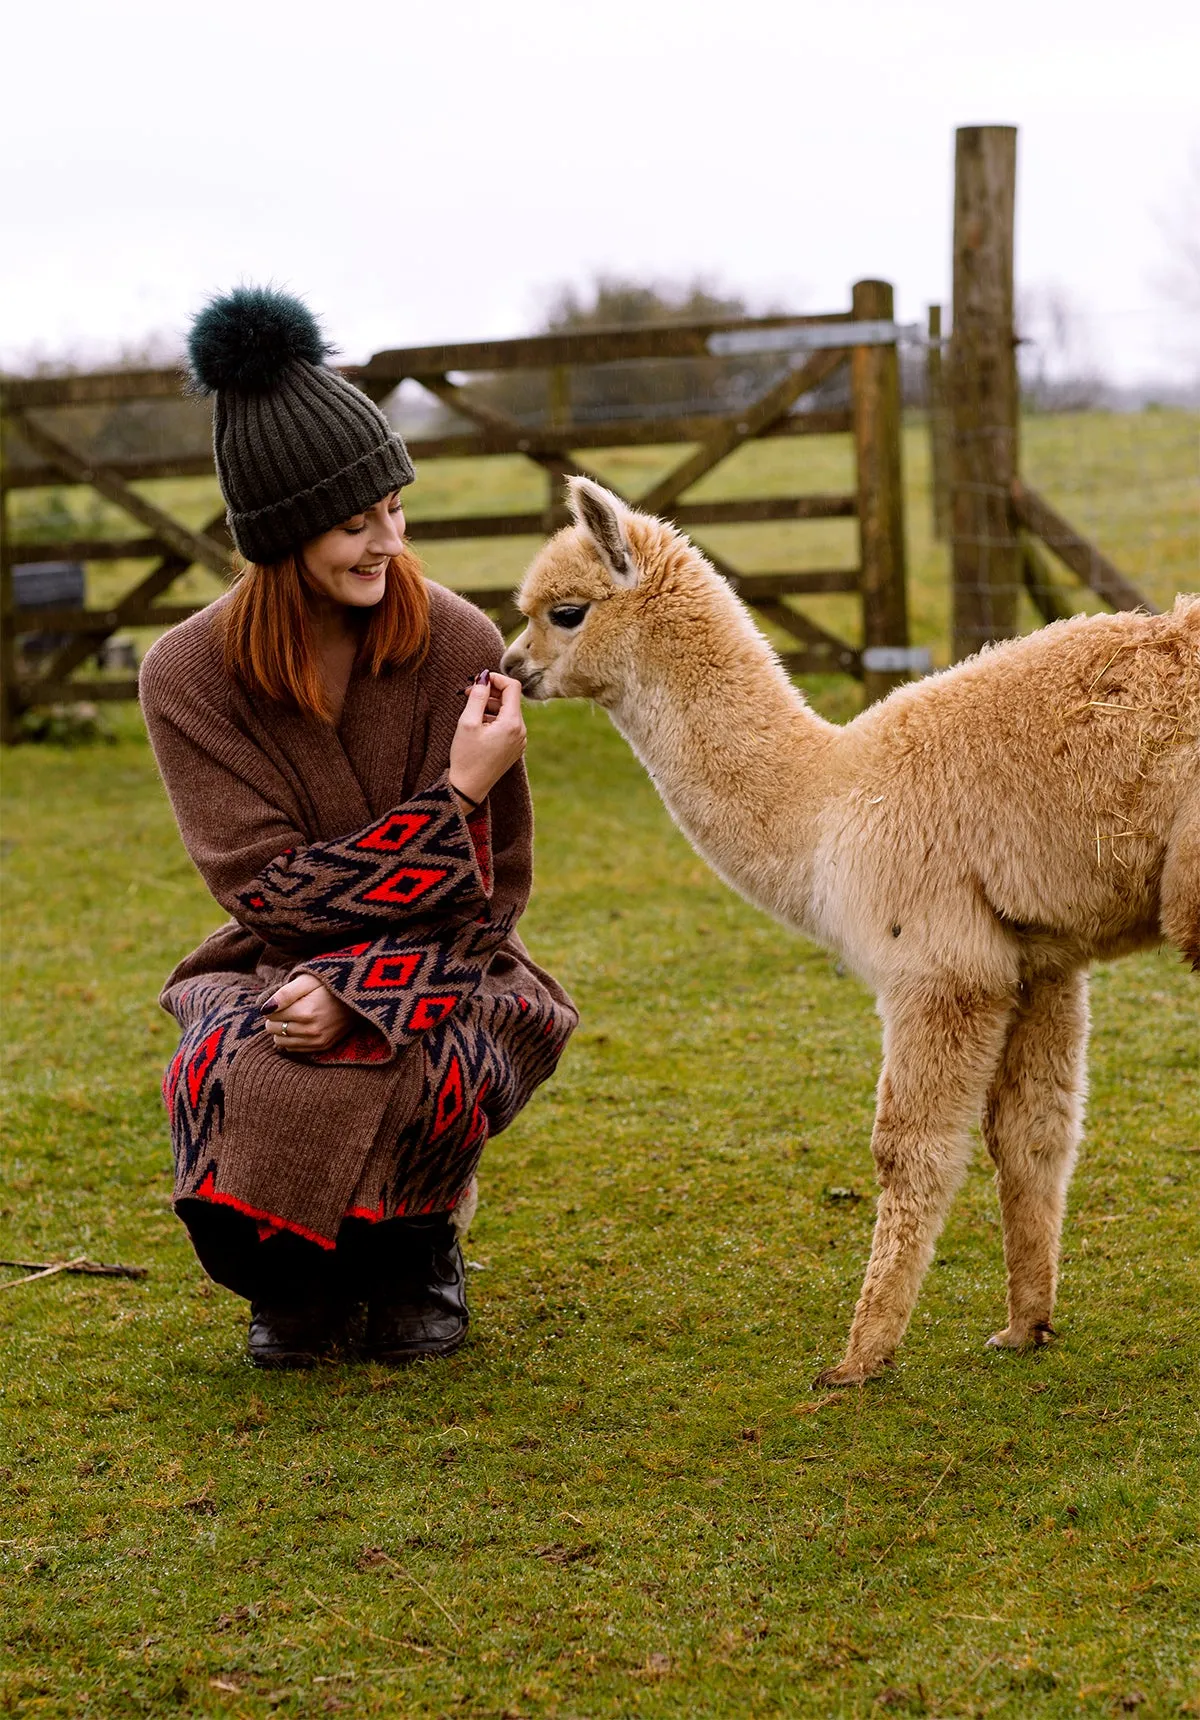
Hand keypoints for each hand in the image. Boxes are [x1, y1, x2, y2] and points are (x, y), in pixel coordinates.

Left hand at [261, 973, 355, 1054]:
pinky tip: (300, 1027)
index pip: (271, 1015)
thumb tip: (264, 1009)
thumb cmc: (330, 984)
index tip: (284, 999)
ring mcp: (318, 1040)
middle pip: (273, 1029)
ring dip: (281, 1030)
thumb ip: (284, 994)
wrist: (357, 996)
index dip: (274, 1006)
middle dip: (275, 1018)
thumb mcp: (307, 980)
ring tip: (294, 1017)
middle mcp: (311, 1030)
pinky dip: (292, 1039)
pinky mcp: (323, 1046)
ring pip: (281, 1042)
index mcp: (306, 1012)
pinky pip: (294, 1049)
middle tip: (288, 1007)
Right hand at [449, 670, 526, 805]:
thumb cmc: (466, 756)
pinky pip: (508, 725)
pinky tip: (478, 724)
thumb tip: (484, 676)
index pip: (512, 687)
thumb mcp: (467, 722)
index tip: (478, 679)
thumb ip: (477, 696)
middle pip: (511, 699)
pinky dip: (494, 718)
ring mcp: (520, 741)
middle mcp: (521, 732)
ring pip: (509, 712)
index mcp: (512, 724)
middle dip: (490, 692)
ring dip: (491, 705)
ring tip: (470, 709)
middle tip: (467, 692)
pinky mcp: (514, 748)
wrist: (468, 788)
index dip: (495, 678)